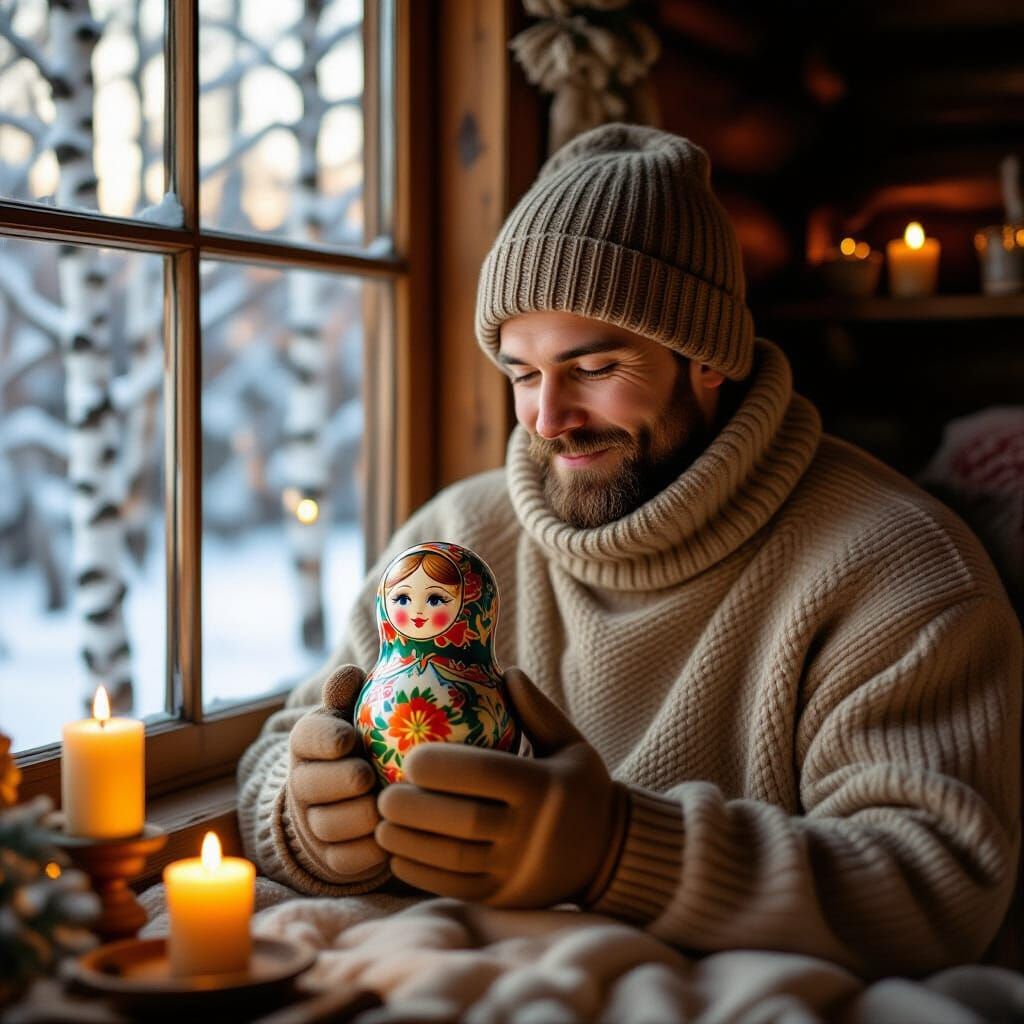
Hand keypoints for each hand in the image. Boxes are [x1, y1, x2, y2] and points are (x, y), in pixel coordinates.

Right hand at [286, 665, 388, 883]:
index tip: (349, 739)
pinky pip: (345, 859)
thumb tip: (350, 673)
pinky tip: (392, 835)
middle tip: (368, 776)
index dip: (324, 740)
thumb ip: (350, 692)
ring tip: (385, 806)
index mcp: (308, 741)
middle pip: (312, 785)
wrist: (355, 793)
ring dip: (358, 816)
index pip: (306, 737)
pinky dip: (368, 850)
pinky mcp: (331, 856)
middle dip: (341, 780)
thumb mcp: (356, 710)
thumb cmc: (366, 738)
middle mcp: (303, 782)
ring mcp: (314, 822)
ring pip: (328, 824)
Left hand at [376, 667, 626, 907]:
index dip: (440, 766)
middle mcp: (531, 831)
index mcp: (544, 787)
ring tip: (381, 823)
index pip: (484, 772)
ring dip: (408, 841)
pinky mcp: (503, 895)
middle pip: (461, 820)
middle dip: (413, 808)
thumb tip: (504, 671)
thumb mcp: (570, 744)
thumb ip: (537, 710)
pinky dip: (419, 871)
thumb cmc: (579, 788)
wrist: (607, 853)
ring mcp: (516, 869)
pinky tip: (397, 852)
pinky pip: (453, 886)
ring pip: (451, 857)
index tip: (408, 758)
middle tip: (382, 794)